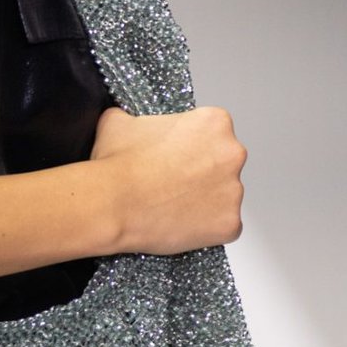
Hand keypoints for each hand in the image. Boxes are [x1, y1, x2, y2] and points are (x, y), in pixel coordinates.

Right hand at [90, 104, 246, 255]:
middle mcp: (232, 153)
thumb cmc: (118, 164)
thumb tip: (127, 121)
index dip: (189, 147)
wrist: (112, 204)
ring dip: (204, 201)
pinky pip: (223, 228)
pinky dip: (206, 229)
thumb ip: (135, 117)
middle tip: (173, 183)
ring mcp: (234, 191)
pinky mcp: (230, 225)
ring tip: (172, 205)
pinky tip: (180, 224)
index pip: (212, 133)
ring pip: (224, 197)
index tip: (173, 157)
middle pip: (223, 164)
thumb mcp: (119, 121)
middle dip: (202, 174)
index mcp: (214, 122)